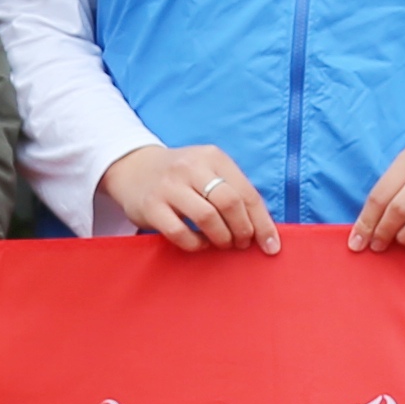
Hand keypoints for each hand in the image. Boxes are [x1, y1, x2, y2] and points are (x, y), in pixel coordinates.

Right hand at [99, 144, 279, 252]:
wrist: (133, 168)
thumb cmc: (181, 177)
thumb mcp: (208, 170)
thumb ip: (233, 191)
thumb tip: (263, 229)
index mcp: (213, 157)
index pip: (247, 193)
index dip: (262, 223)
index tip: (271, 246)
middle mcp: (191, 167)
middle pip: (230, 203)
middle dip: (242, 230)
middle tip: (241, 243)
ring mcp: (169, 186)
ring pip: (207, 217)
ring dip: (221, 238)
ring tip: (222, 244)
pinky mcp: (151, 206)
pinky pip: (179, 232)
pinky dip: (195, 243)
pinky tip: (199, 243)